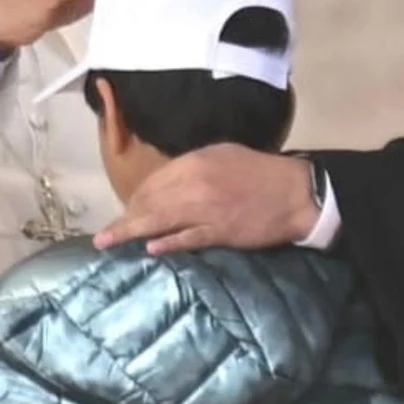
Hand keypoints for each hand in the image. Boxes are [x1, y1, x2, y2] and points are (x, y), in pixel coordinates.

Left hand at [94, 145, 318, 254]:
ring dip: (130, 230)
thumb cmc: (260, 171)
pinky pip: (188, 238)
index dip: (135, 198)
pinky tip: (149, 248)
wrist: (296, 192)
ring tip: (108, 241)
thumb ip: (193, 165)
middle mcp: (195, 183)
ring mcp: (207, 209)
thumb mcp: (223, 154)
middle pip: (150, 201)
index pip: (153, 181)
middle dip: (127, 216)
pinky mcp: (220, 231)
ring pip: (160, 219)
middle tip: (109, 233)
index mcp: (196, 162)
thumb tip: (167, 182)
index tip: (126, 210)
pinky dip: (168, 242)